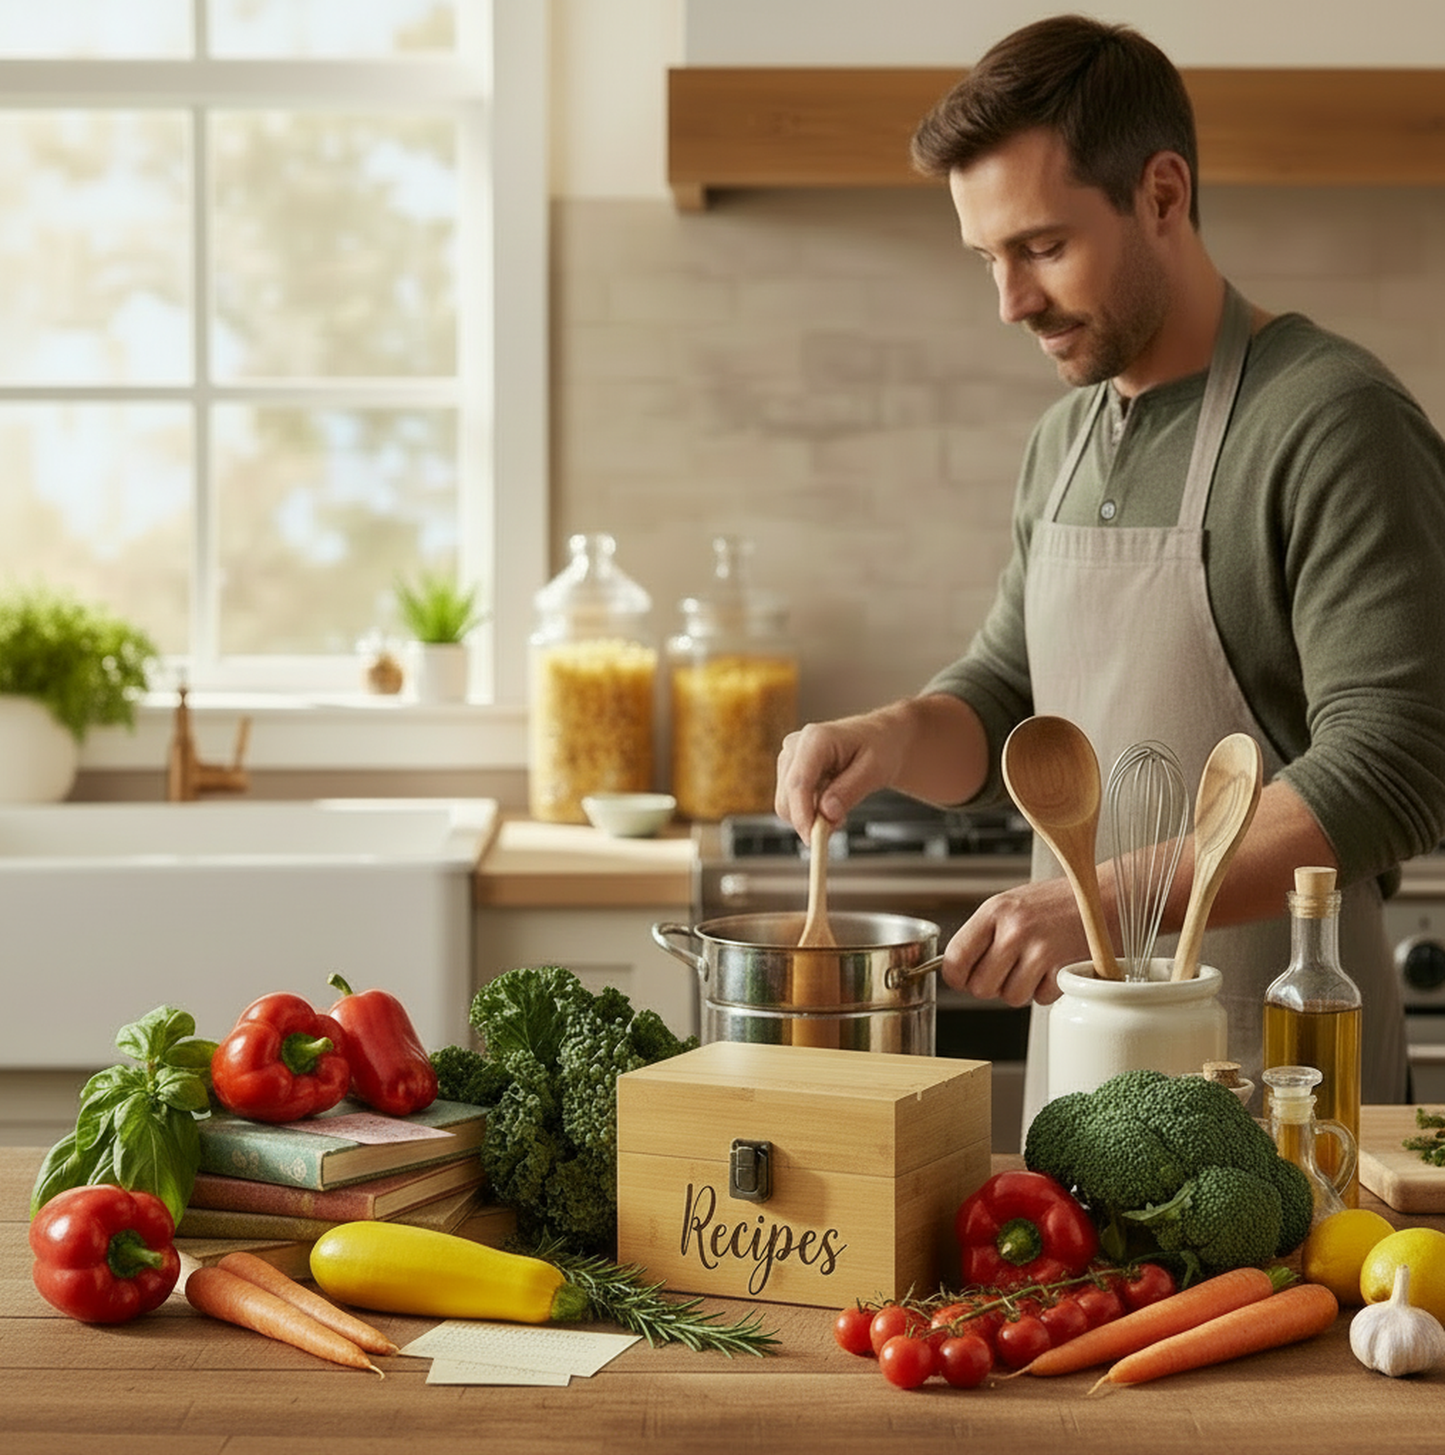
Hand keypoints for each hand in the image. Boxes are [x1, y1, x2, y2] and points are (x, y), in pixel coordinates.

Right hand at [774, 709, 910, 835]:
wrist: (878, 739)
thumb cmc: (879, 749)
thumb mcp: (875, 770)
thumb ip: (850, 791)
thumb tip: (826, 814)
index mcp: (816, 739)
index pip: (799, 782)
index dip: (802, 814)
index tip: (814, 839)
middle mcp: (795, 746)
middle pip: (786, 797)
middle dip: (809, 820)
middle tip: (840, 824)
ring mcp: (788, 758)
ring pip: (785, 804)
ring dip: (810, 816)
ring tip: (840, 807)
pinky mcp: (788, 771)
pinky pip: (790, 803)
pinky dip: (809, 811)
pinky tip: (830, 801)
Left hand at [940, 878, 1096, 1007]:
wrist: (1106, 898)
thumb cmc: (1058, 903)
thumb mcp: (1012, 905)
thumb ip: (984, 934)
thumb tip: (957, 970)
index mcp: (995, 910)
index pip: (955, 958)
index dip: (957, 977)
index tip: (964, 979)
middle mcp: (1014, 929)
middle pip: (980, 987)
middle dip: (992, 986)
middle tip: (1008, 971)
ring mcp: (1040, 950)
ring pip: (1010, 997)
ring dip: (1021, 989)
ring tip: (1034, 965)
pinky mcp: (1064, 969)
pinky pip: (1041, 999)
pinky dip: (1047, 990)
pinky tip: (1055, 967)